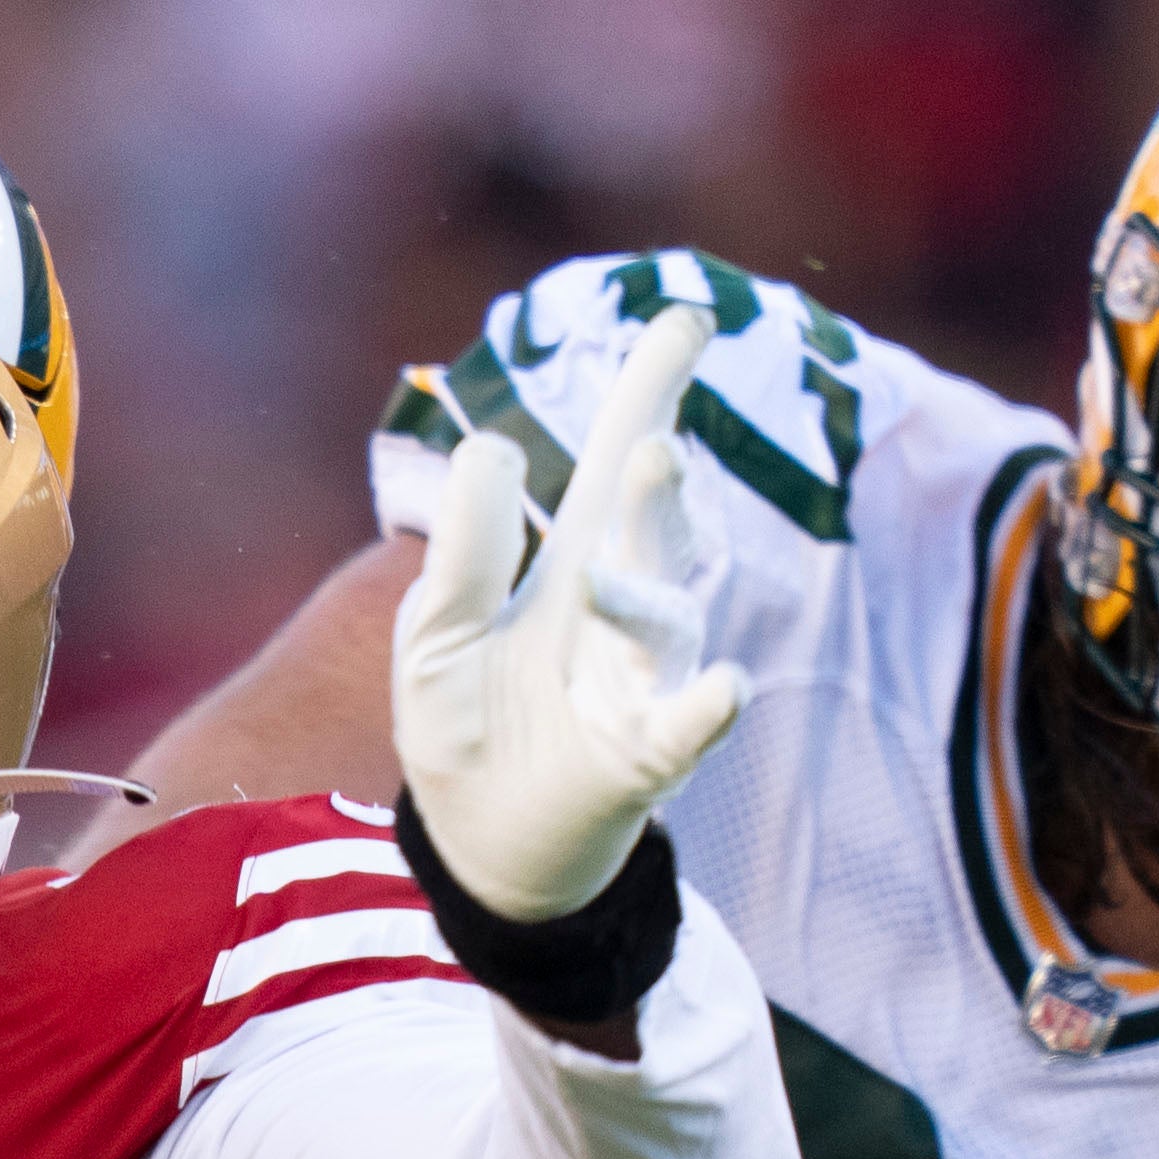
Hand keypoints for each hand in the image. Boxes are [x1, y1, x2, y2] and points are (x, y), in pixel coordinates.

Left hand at [389, 306, 748, 921]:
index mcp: (572, 563)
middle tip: (654, 445)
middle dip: (658, 489)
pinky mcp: (643, 758)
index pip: (612, 465)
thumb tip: (495, 446)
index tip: (688, 318)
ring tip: (603, 577)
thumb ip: (462, 550)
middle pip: (652, 531)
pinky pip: (684, 727)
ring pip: (665, 622)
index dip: (649, 392)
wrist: (478, 841)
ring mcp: (642, 682)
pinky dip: (703, 709)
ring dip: (645, 593)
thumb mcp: (436, 630)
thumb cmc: (465, 720)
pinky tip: (722, 689)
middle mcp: (624, 610)